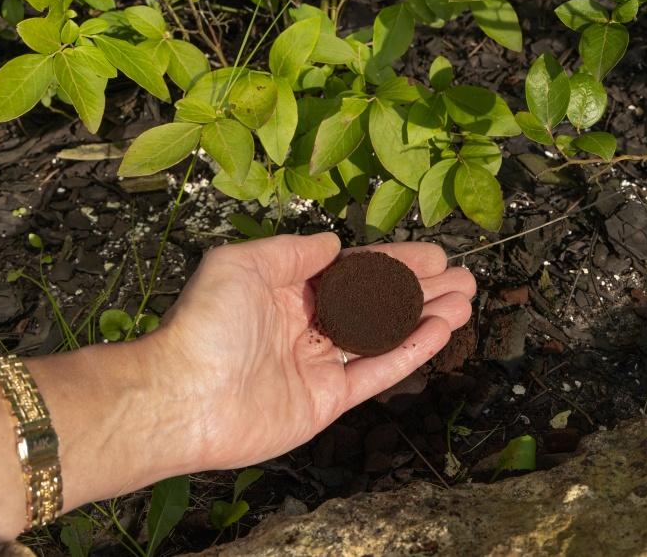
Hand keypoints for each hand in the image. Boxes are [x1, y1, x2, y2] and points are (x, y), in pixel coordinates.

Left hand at [149, 233, 475, 471]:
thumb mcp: (242, 264)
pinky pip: (377, 372)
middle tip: (462, 278)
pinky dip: (410, 352)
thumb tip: (334, 244)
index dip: (395, 263)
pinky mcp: (326, 401)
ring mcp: (319, 366)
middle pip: (378, 305)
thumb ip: (293, 251)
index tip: (432, 254)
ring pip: (385, 337)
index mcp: (288, 292)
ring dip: (426, 318)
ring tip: (464, 302)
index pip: (355, 273)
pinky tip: (439, 332)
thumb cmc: (205, 325)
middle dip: (422, 290)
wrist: (182, 395)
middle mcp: (308, 327)